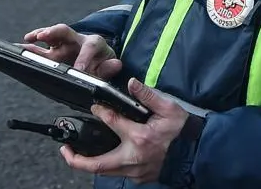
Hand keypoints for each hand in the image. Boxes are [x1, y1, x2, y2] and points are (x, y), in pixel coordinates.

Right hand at [21, 24, 122, 80]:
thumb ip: (110, 67)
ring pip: (51, 35)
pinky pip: (42, 45)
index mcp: (94, 43)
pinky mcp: (54, 49)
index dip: (84, 57)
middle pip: (65, 31)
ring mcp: (64, 44)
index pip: (90, 46)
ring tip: (28, 39)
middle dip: (54, 32)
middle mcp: (77, 39)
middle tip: (43, 36)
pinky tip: (22, 47)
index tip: (79, 69)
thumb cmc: (102, 63)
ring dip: (39, 35)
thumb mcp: (108, 66)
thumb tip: (115, 65)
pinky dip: (32, 45)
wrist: (97, 61)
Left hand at [61, 78, 188, 181]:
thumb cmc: (183, 132)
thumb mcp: (169, 109)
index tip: (95, 108)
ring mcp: (135, 171)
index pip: (111, 122)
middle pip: (96, 163)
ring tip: (77, 155)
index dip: (100, 112)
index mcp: (139, 137)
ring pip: (105, 171)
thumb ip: (148, 95)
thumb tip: (131, 83)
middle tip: (65, 149)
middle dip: (75, 158)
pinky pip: (117, 173)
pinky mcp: (138, 177)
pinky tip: (103, 157)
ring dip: (88, 164)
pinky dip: (107, 166)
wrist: (195, 153)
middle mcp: (133, 157)